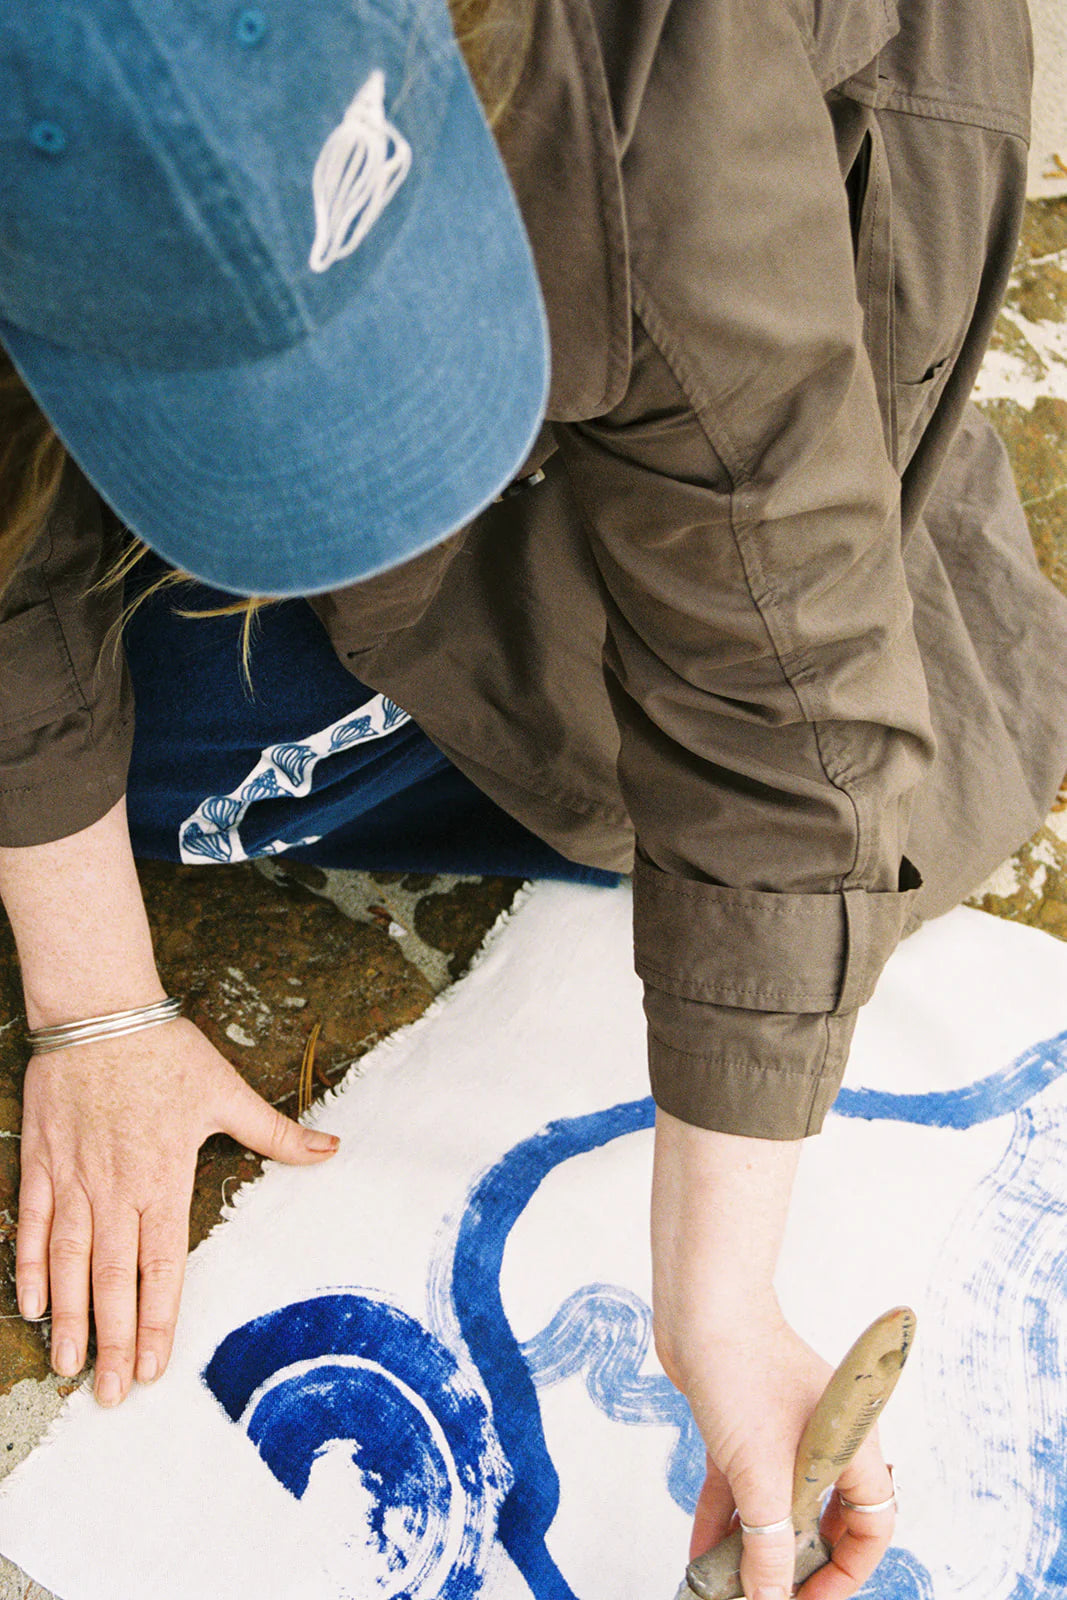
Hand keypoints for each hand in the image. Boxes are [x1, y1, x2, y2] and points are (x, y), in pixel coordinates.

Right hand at [15, 1018, 338, 1405]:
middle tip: (111, 1395)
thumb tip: (331, 1149)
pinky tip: (35, 1308)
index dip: (158, 1321)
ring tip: (70, 1368)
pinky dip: (31, 1269)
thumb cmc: (166, 1051)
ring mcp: (75, 1180)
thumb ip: (276, 1132)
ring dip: (72, 1320)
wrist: (99, 1012)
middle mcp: (116, 1190)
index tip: (155, 1366)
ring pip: (70, 1265)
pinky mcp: (42, 1163)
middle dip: (114, 1343)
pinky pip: (34, 1226)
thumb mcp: (227, 1090)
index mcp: (163, 1178)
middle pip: (114, 1281)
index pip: (162, 1267)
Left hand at [651, 1110, 895, 1599]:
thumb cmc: (742, 1369)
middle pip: (823, 1519)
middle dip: (795, 1564)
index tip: (807, 1598)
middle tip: (766, 1595)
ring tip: (723, 1585)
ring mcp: (781, 1430)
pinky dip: (724, 1518)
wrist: (699, 1305)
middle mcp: (822, 1438)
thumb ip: (769, 1543)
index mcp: (851, 1444)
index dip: (846, 1571)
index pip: (871, 1524)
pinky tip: (699, 1553)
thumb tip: (769, 1599)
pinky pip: (741, 1485)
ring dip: (753, 1547)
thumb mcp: (760, 1472)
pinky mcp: (742, 1424)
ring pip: (776, 1504)